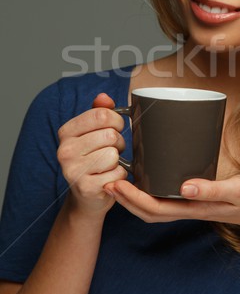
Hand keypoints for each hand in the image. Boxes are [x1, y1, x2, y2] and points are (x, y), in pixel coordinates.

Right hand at [57, 93, 127, 217]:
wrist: (88, 196)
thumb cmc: (94, 158)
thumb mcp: (94, 132)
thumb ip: (99, 112)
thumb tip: (104, 97)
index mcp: (66, 132)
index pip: (101, 114)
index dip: (117, 120)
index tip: (116, 127)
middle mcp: (65, 150)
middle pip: (110, 135)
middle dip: (118, 142)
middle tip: (111, 150)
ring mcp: (73, 171)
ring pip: (114, 154)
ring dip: (118, 161)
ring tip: (109, 164)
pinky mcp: (86, 188)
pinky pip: (117, 173)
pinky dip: (119, 176)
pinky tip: (108, 178)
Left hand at [104, 174, 239, 236]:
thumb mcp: (237, 190)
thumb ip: (212, 188)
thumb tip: (184, 187)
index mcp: (192, 208)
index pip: (153, 208)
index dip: (132, 198)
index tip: (116, 182)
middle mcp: (186, 209)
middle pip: (146, 210)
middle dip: (124, 198)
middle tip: (107, 178)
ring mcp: (188, 205)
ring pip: (152, 207)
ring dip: (132, 196)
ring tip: (118, 177)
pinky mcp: (192, 199)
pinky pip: (163, 199)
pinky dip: (147, 191)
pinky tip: (144, 176)